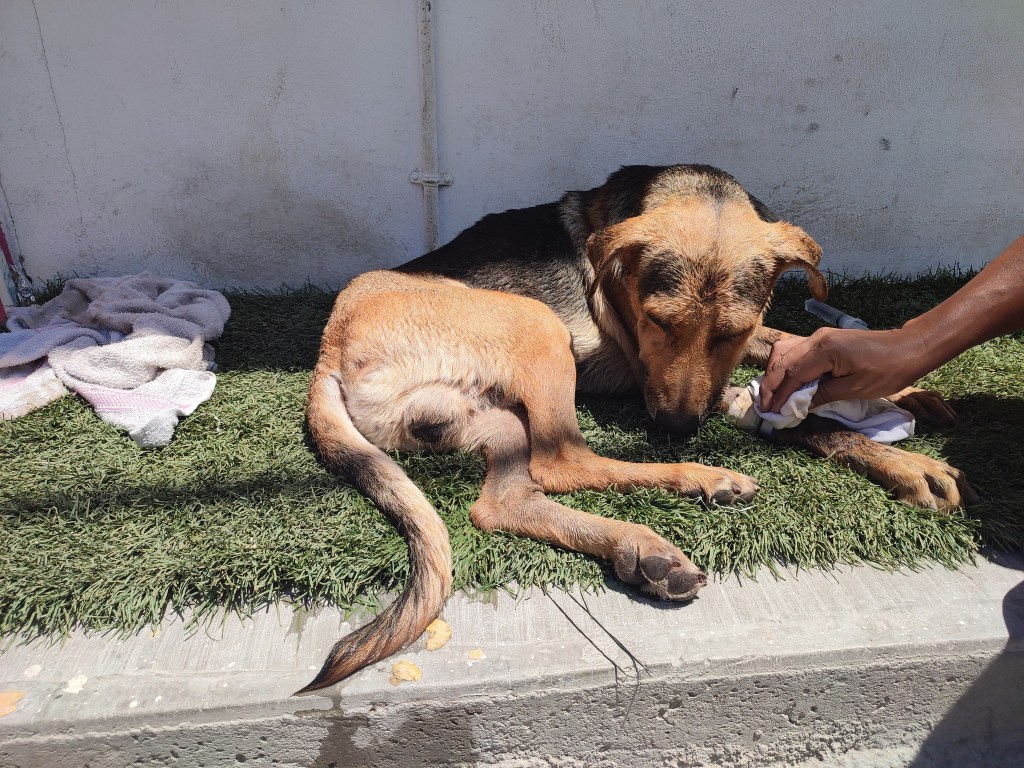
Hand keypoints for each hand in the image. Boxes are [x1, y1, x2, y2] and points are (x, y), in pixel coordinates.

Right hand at [759, 326, 927, 412]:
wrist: (909, 348)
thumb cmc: (887, 370)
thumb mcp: (854, 389)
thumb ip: (822, 395)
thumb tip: (797, 406)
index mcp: (823, 350)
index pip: (790, 374)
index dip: (778, 395)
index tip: (770, 413)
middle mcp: (816, 339)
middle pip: (780, 360)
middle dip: (770, 385)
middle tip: (765, 407)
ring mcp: (819, 337)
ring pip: (784, 352)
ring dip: (775, 373)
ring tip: (773, 395)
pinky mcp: (824, 339)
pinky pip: (796, 351)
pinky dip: (786, 366)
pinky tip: (788, 382)